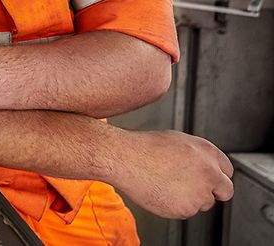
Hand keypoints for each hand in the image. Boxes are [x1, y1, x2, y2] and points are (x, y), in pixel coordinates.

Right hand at [110, 130, 233, 218]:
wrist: (125, 158)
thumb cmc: (144, 147)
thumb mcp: (177, 141)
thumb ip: (197, 156)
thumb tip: (202, 166)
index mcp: (207, 151)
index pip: (227, 171)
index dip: (217, 176)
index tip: (210, 180)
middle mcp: (209, 172)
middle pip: (225, 191)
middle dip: (213, 191)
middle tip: (194, 188)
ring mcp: (200, 192)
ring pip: (203, 203)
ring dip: (191, 198)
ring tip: (166, 184)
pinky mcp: (187, 208)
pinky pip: (186, 211)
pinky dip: (175, 205)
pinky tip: (160, 191)